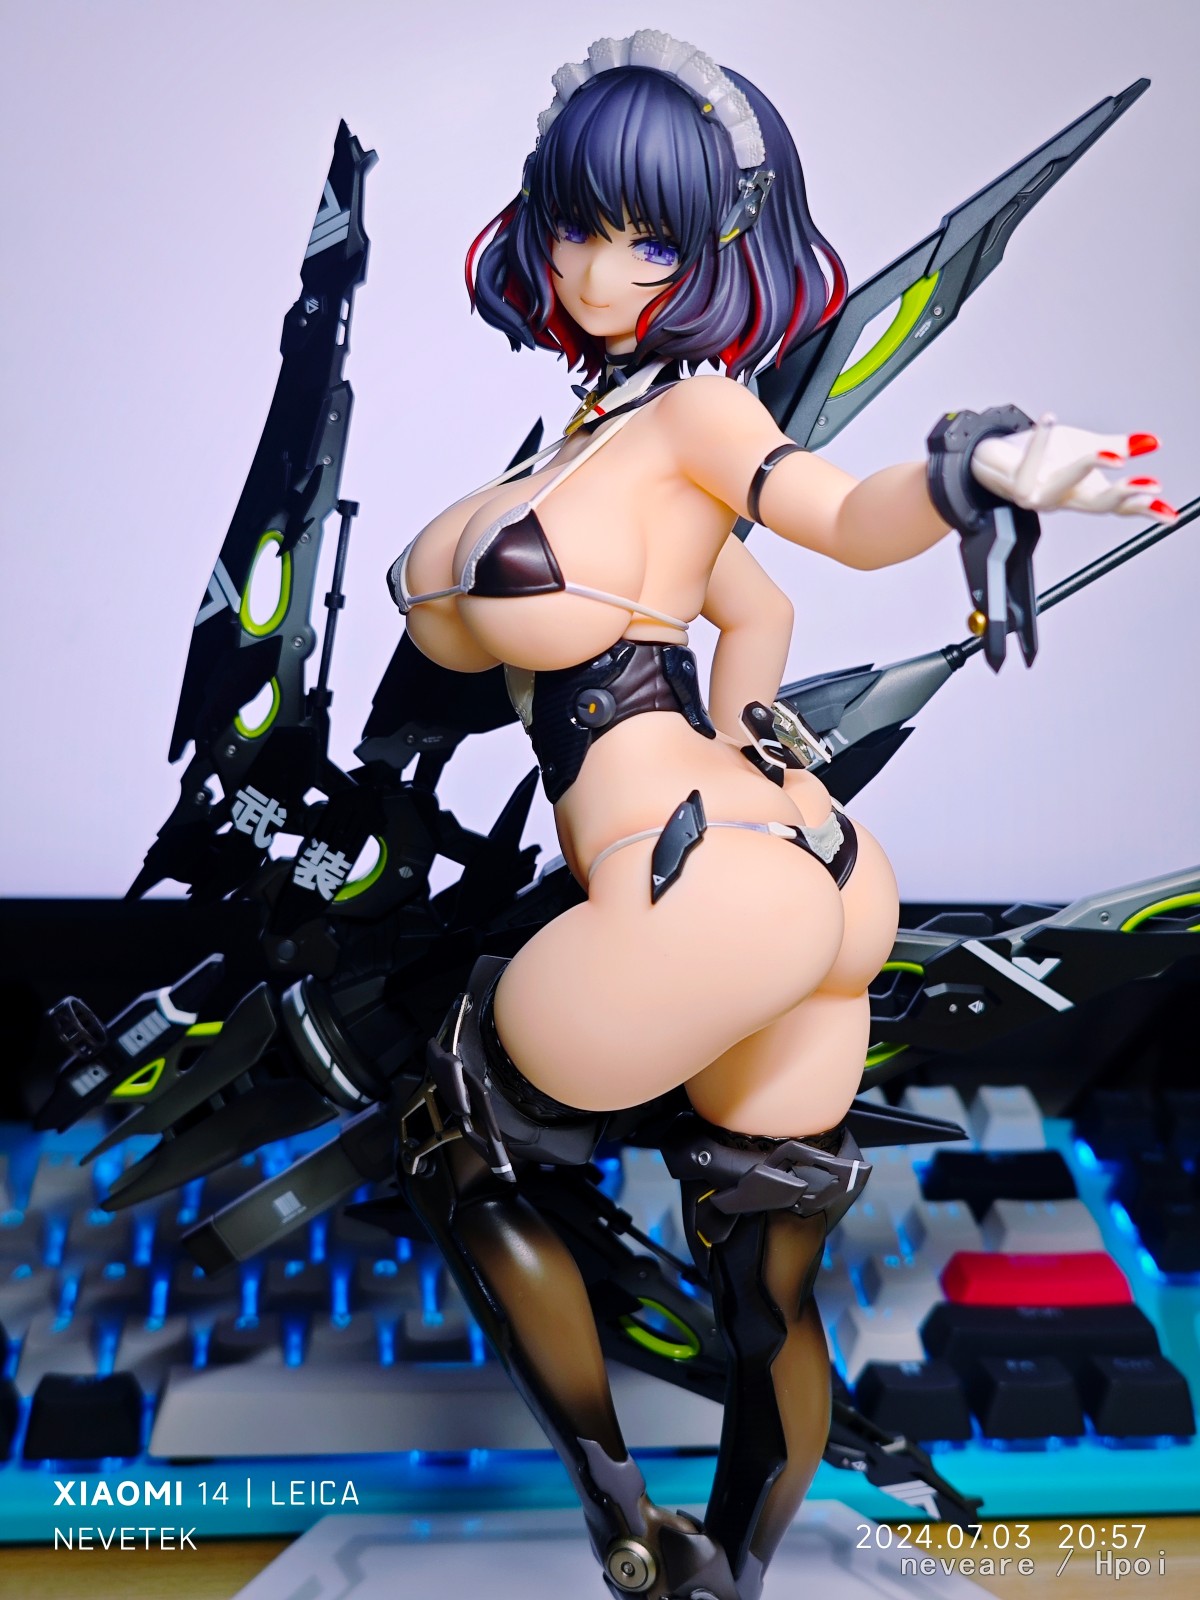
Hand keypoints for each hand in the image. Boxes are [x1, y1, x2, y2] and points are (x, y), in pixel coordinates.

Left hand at [970, 414, 1176, 519]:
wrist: (995, 461)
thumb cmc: (1041, 459)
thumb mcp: (1084, 446)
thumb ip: (1114, 447)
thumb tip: (1150, 443)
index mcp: (1084, 493)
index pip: (1120, 506)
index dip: (1145, 510)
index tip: (1170, 513)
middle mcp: (1063, 500)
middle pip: (1097, 504)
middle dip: (1124, 495)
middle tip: (1149, 485)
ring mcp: (1039, 495)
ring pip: (1064, 486)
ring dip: (1088, 469)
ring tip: (1110, 454)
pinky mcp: (1016, 483)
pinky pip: (1030, 461)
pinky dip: (1040, 439)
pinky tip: (1050, 419)